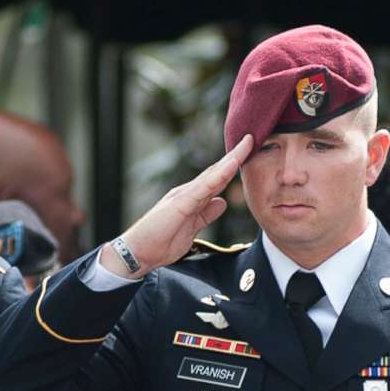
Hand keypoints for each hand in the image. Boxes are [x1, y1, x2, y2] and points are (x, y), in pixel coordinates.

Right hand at [111, 135, 252, 275]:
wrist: (138, 252)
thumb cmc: (160, 242)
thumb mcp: (192, 229)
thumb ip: (206, 215)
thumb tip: (222, 203)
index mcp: (193, 198)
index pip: (217, 179)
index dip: (233, 167)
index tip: (249, 154)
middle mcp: (189, 192)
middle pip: (217, 171)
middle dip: (235, 156)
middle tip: (252, 138)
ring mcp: (184, 196)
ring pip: (212, 174)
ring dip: (230, 159)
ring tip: (246, 144)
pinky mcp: (180, 203)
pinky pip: (203, 187)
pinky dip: (218, 175)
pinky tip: (231, 165)